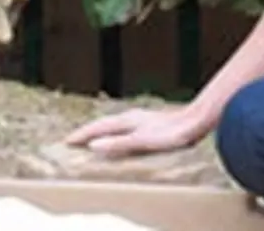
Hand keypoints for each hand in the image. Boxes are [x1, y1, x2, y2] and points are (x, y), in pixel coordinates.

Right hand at [62, 106, 207, 157]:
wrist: (196, 120)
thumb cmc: (172, 132)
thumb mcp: (142, 141)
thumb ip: (118, 144)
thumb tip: (93, 146)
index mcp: (127, 121)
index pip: (98, 128)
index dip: (82, 135)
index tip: (67, 141)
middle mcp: (132, 116)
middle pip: (104, 123)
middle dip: (88, 131)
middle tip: (74, 139)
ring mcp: (142, 118)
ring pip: (115, 124)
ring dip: (102, 131)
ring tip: (94, 138)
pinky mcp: (151, 123)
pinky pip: (126, 127)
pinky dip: (116, 132)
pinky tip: (124, 136)